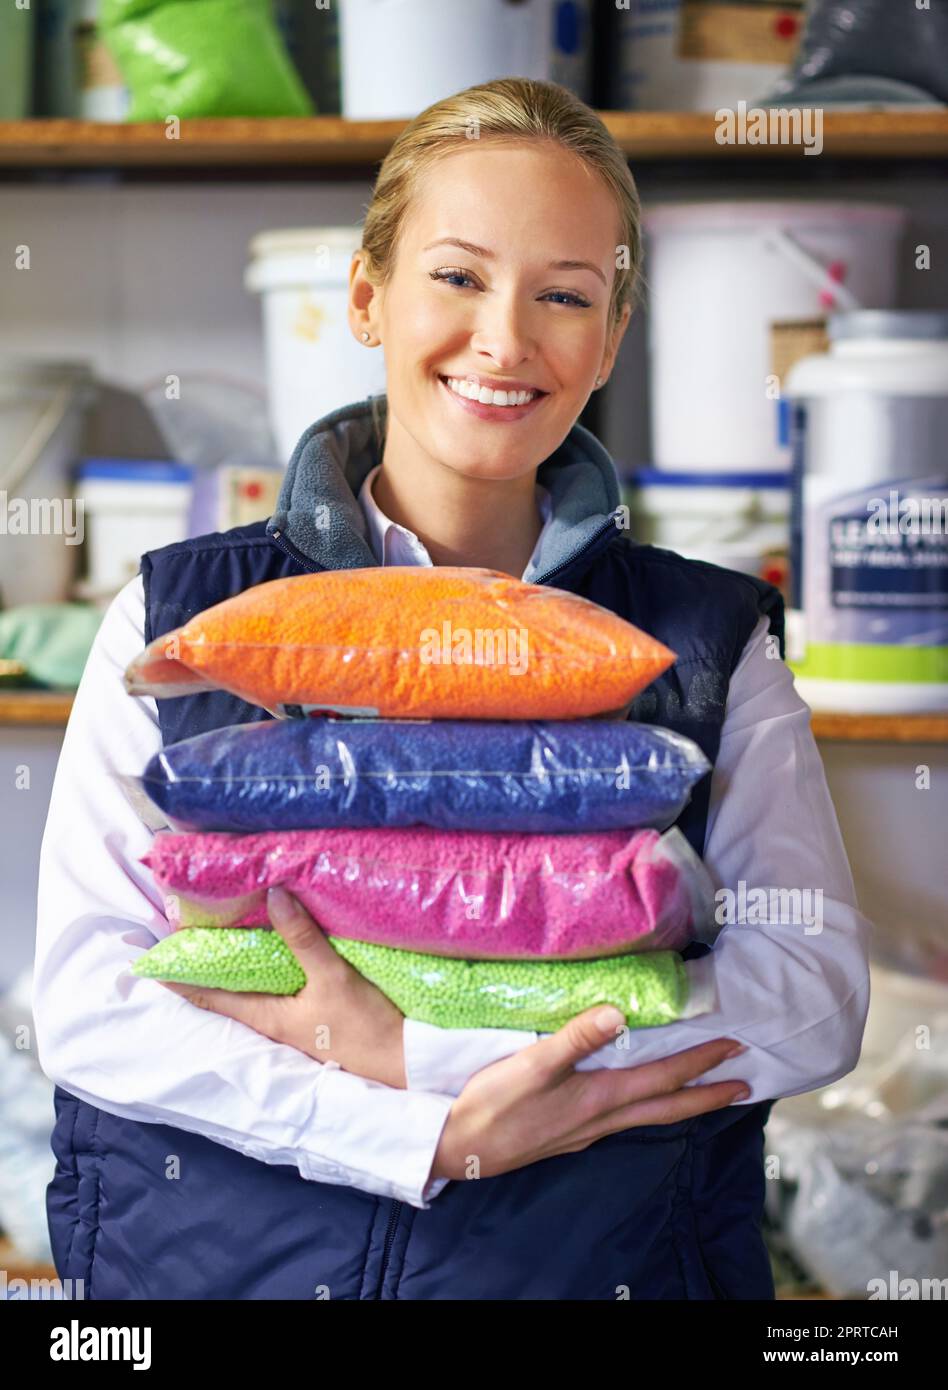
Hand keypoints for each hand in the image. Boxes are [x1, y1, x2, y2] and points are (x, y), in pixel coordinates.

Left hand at [157, 886, 406, 1088]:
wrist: (405, 1063)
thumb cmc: (364, 1026)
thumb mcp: (333, 977)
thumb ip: (303, 938)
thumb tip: (272, 896)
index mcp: (268, 1016)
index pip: (211, 996)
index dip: (182, 980)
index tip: (154, 964)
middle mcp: (274, 1023)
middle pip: (229, 995)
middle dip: (207, 970)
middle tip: (188, 939)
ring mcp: (295, 1025)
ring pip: (255, 994)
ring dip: (237, 972)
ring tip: (225, 941)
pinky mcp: (317, 1021)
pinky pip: (280, 994)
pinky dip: (267, 974)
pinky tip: (275, 958)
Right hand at [431, 1008, 748, 1181]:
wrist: (460, 1147)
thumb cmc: (494, 1104)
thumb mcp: (533, 1065)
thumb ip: (576, 1038)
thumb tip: (619, 1012)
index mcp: (600, 1098)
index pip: (664, 1078)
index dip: (701, 1064)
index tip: (735, 1049)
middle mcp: (603, 1119)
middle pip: (668, 1107)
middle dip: (708, 1095)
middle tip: (745, 1085)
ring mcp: (587, 1131)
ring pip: (648, 1116)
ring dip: (682, 1104)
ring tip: (705, 1094)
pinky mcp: (570, 1134)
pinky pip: (625, 1119)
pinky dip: (648, 1107)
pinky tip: (638, 1102)